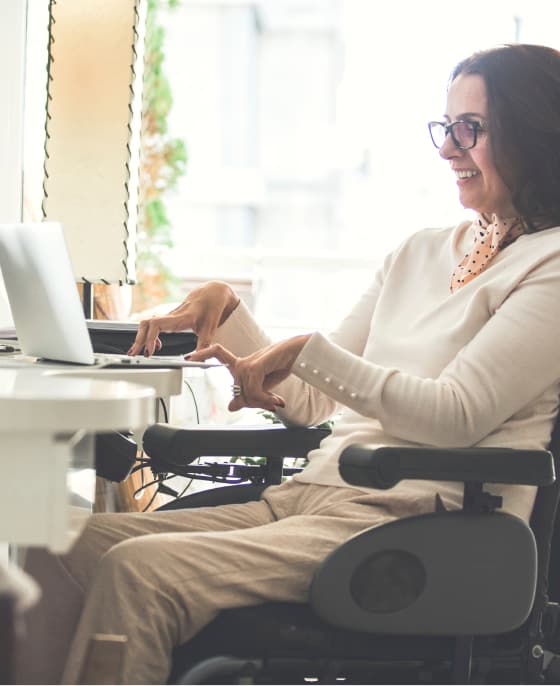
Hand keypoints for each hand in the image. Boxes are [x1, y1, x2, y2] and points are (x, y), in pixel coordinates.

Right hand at [128, 281, 239, 355]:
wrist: (212, 293)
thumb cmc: (211, 308)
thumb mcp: (210, 329)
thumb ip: (203, 347)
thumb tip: (197, 362)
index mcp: (180, 318)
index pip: (156, 324)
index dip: (149, 338)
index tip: (150, 351)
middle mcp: (171, 316)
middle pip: (146, 323)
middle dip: (138, 339)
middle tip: (134, 354)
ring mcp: (169, 316)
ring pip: (147, 323)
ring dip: (141, 337)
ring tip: (140, 352)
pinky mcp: (169, 318)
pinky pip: (152, 325)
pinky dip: (148, 335)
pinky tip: (154, 345)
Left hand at [188, 335, 310, 411]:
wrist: (300, 353)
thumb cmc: (283, 365)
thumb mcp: (264, 386)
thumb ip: (248, 395)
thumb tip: (231, 406)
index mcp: (242, 364)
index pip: (217, 353)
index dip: (203, 354)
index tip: (188, 357)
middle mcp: (242, 362)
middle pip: (238, 392)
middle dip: (254, 404)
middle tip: (271, 405)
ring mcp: (248, 363)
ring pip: (246, 394)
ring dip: (263, 402)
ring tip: (276, 401)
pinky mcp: (255, 366)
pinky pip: (253, 391)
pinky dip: (264, 399)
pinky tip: (276, 400)